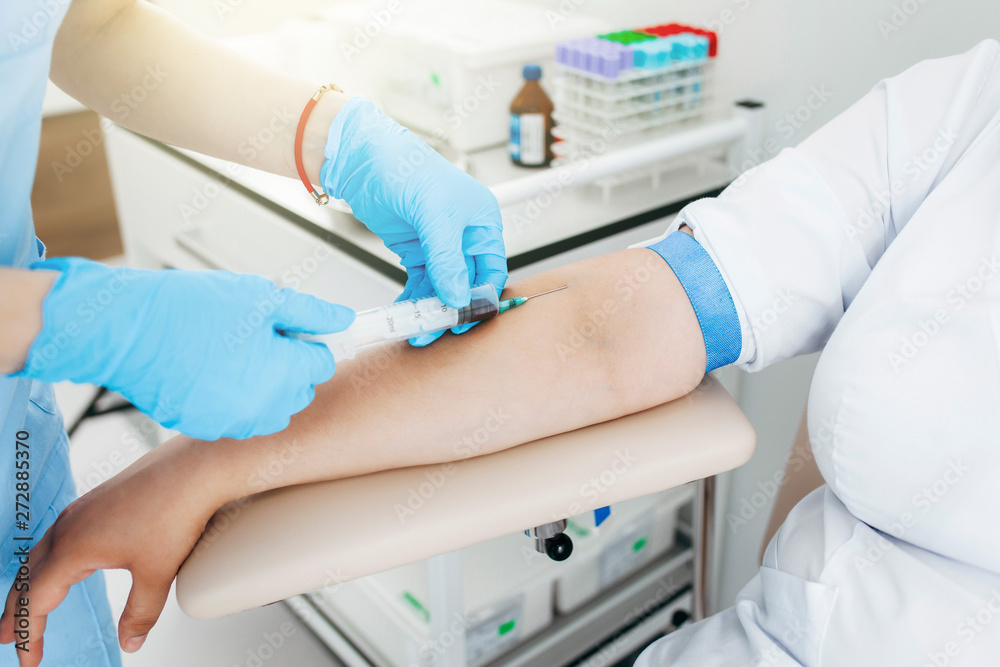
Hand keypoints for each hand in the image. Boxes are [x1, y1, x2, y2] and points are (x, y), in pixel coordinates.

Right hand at [0, 438, 220, 664]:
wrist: (195, 468)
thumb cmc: (175, 510)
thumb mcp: (156, 573)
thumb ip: (140, 613)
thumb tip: (130, 641)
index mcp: (73, 548)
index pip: (36, 600)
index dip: (30, 634)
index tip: (29, 659)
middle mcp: (69, 526)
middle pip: (28, 575)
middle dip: (17, 610)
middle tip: (10, 636)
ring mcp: (82, 509)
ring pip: (42, 551)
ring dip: (30, 581)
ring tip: (28, 604)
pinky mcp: (98, 499)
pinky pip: (60, 534)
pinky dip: (50, 558)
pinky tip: (64, 562)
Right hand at [18, 258, 354, 439]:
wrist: (126, 330)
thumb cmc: (190, 309)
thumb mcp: (261, 298)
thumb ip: (310, 313)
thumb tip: (344, 319)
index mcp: (285, 374)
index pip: (322, 362)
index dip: (304, 340)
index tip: (286, 328)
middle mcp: (265, 408)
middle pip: (300, 389)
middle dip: (287, 364)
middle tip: (254, 335)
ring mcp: (234, 423)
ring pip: (270, 407)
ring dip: (263, 384)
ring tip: (231, 352)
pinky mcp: (205, 427)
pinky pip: (237, 415)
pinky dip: (232, 397)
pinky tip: (209, 370)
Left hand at [320, 97, 506, 343]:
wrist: (362, 159)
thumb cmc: (405, 167)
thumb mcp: (434, 214)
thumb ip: (448, 258)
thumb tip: (458, 296)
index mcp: (482, 222)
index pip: (492, 270)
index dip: (481, 297)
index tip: (465, 319)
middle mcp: (464, 236)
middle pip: (467, 284)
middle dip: (452, 309)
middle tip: (437, 329)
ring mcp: (439, 246)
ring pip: (443, 289)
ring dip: (431, 310)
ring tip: (417, 329)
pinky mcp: (416, 252)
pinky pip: (421, 284)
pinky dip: (414, 300)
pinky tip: (406, 314)